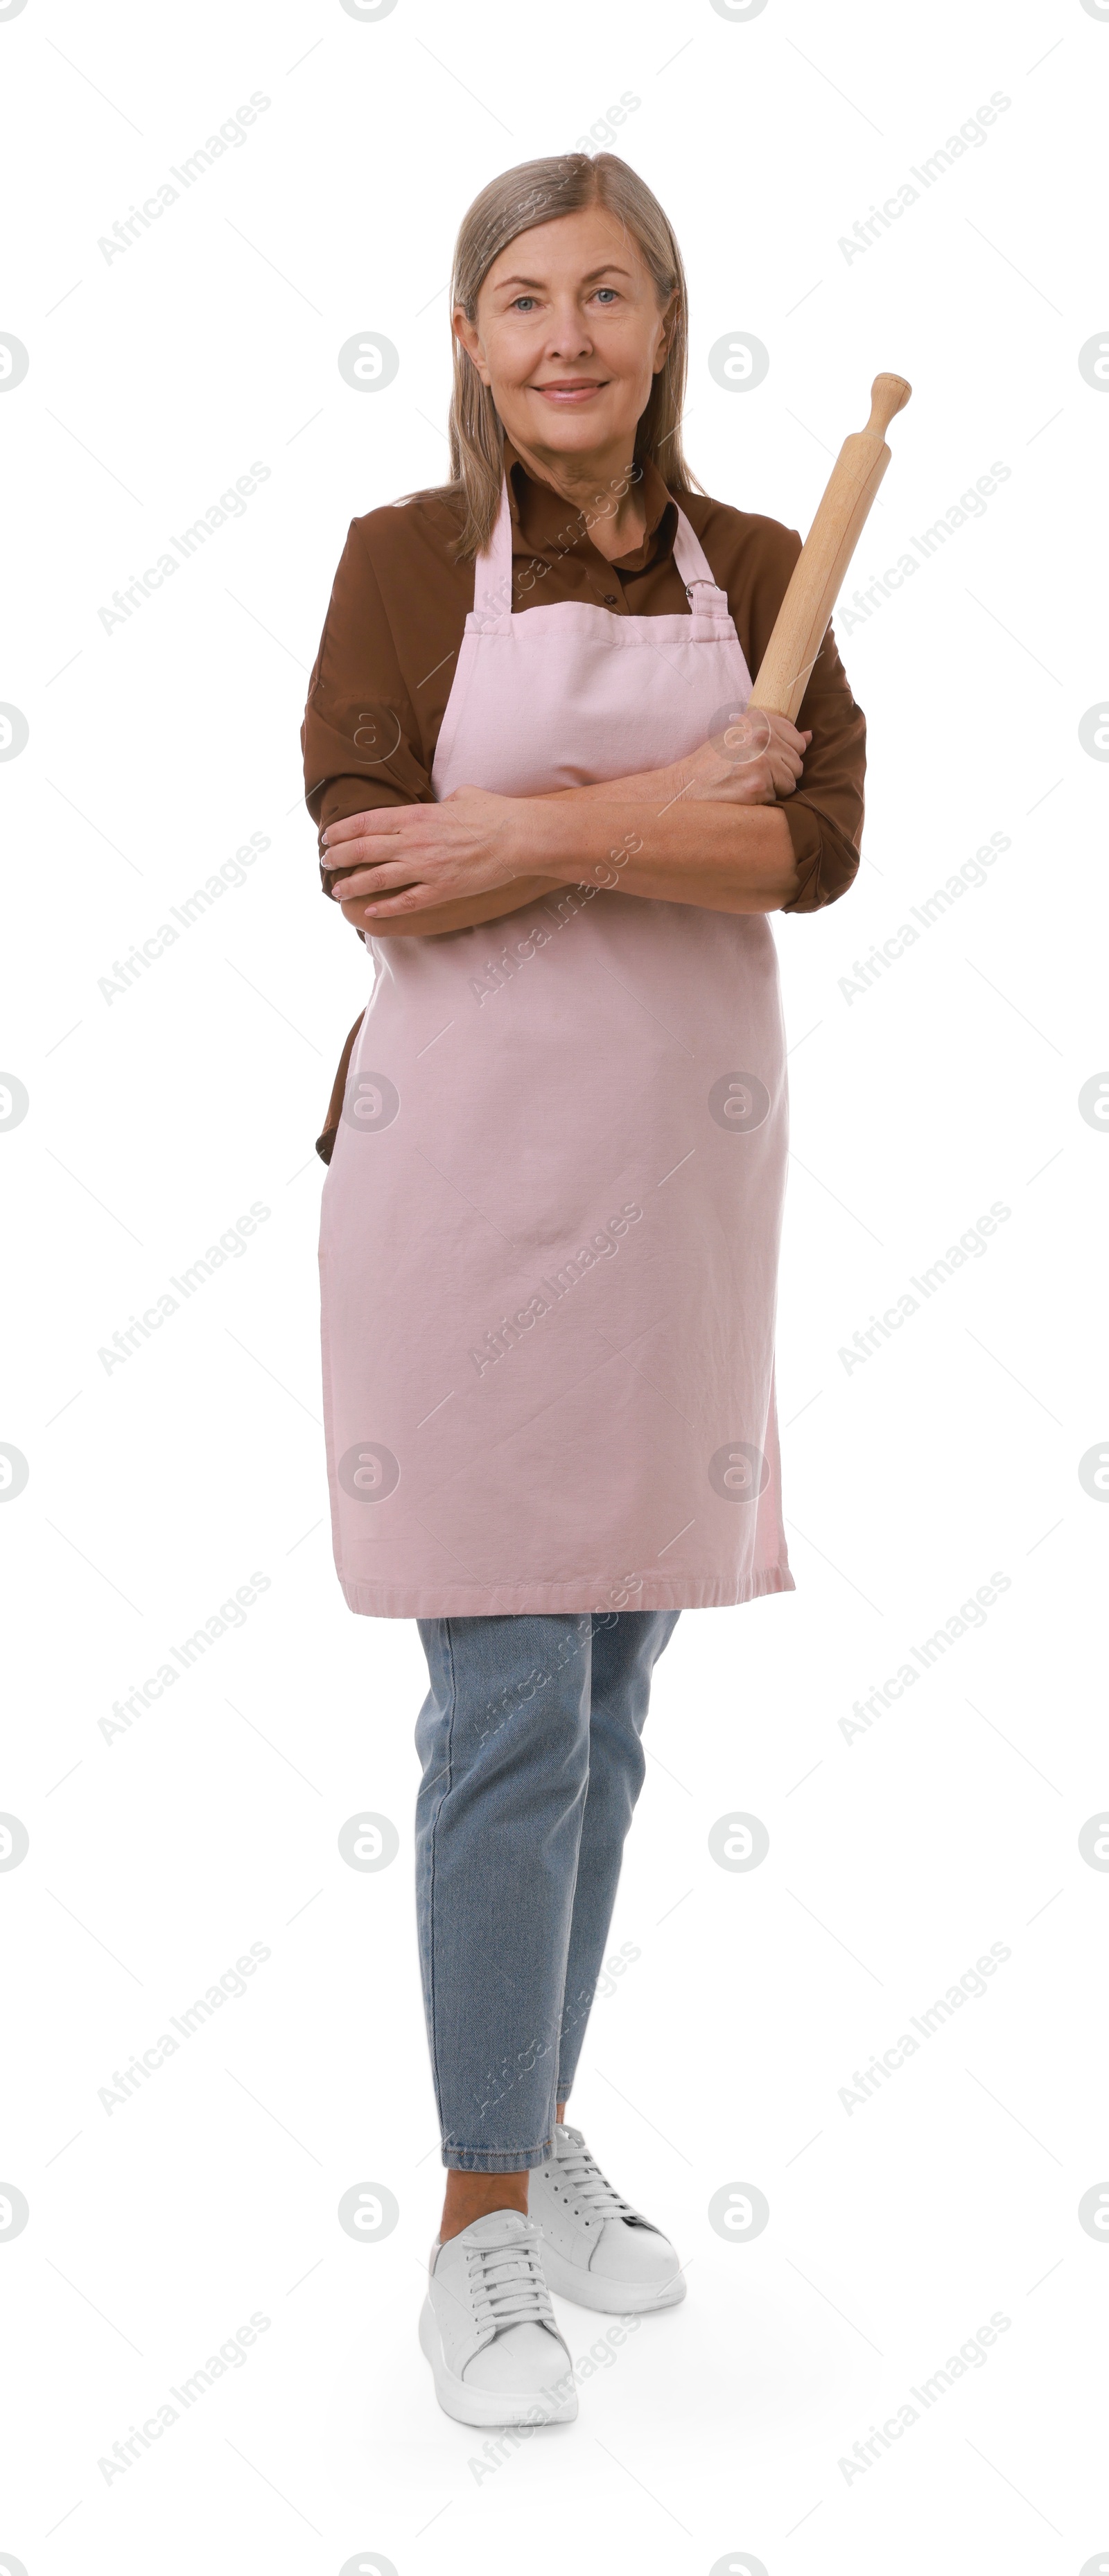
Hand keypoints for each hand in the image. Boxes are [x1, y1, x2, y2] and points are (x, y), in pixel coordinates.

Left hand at [322, 786, 526, 920]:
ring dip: (353, 885)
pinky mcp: (441, 889)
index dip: (341, 831)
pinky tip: (371, 911)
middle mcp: (414, 841)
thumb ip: (440, 804)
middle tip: (326, 863)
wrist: (518, 837)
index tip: (327, 838)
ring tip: (338, 891)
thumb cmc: (493, 812)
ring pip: (377, 878)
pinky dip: (386, 908)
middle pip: (363, 849)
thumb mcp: (461, 796)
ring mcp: (426, 867)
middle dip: (338, 857)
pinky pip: (407, 901)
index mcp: (416, 815)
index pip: (366, 822)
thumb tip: (438, 806)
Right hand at [669, 709, 811, 808]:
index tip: (760, 758)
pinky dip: (766, 799)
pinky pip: (781, 795)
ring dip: (775, 787)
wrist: (686, 786)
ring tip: (749, 782)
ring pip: (792, 779)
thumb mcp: (741, 738)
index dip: (783, 755)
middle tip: (751, 774)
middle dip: (780, 773)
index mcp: (758, 718)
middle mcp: (761, 734)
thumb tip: (811, 736)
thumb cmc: (713, 764)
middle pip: (797, 761)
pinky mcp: (759, 783)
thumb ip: (776, 735)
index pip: (797, 740)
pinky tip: (745, 793)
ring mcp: (761, 758)